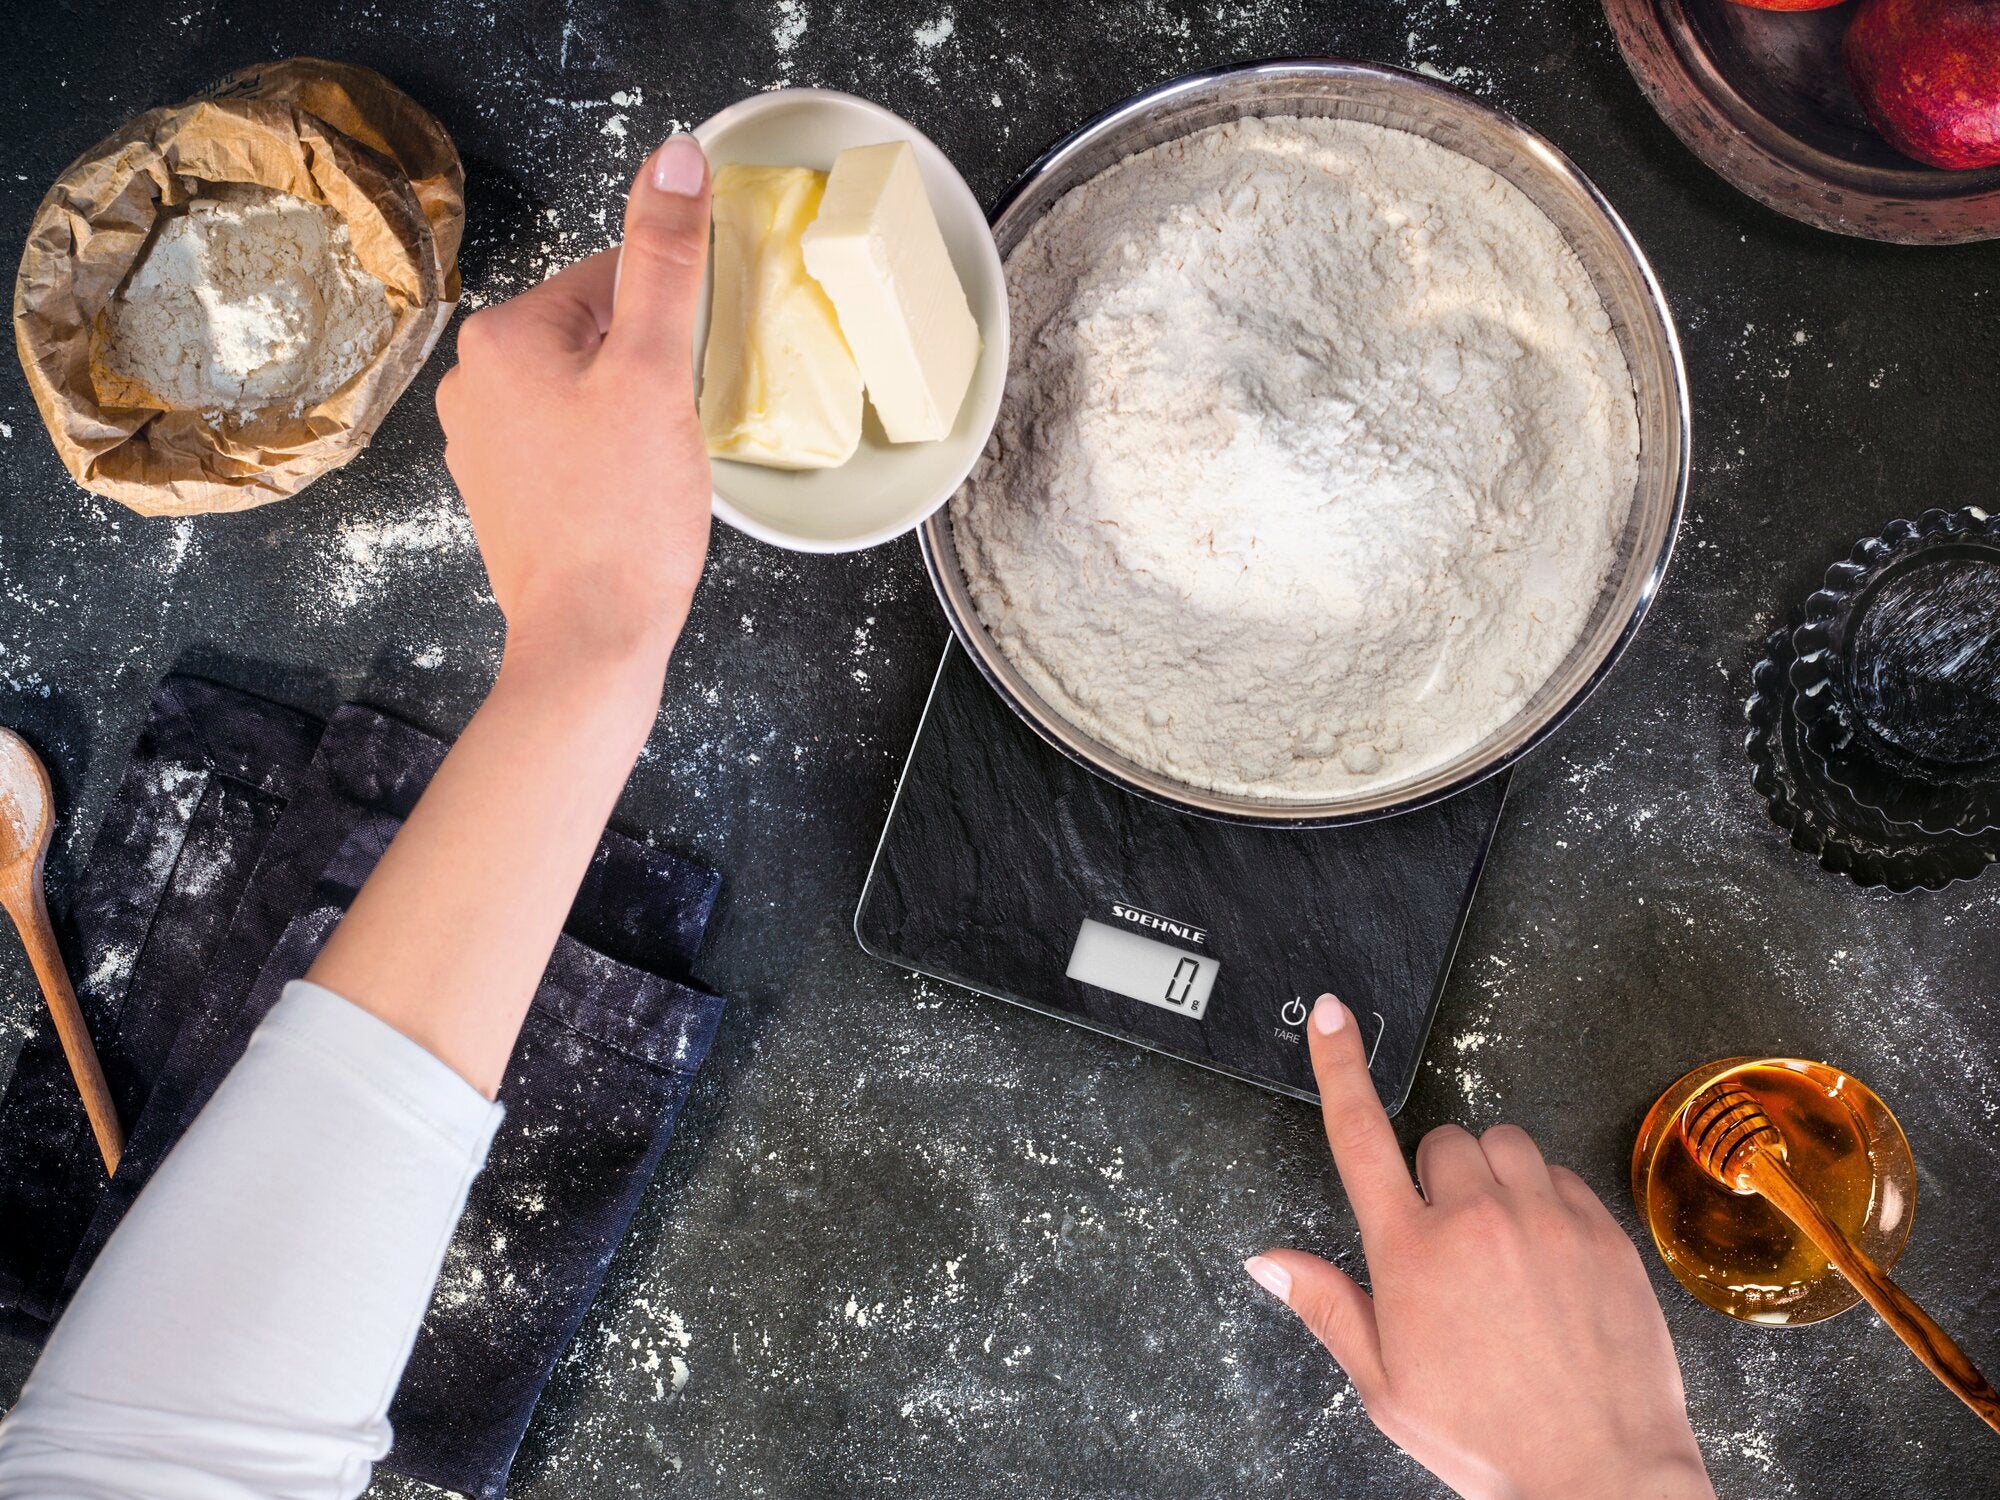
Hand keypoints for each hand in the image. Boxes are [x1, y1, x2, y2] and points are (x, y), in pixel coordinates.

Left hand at [436, 133, 713, 676]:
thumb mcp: (658, 372)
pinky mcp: (501, 493)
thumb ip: (667, 259)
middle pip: (595, 335)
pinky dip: (604, 461)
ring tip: (647, 473)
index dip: (666, 330)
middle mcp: (473, 381)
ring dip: (629, 417)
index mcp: (502, 336)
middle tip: (667, 437)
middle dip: (645, 374)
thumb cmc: (623, 516)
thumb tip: (676, 155)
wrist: (589, 638)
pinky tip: (625, 501)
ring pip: (584, 392)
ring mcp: (480, 442)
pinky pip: (567, 444)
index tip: (680, 385)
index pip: (610, 280)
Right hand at [1246, 996, 1713, 1499]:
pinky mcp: (1600, 1228)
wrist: (1600, 1473)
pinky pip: (1560, 1174)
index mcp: (1411, 1254)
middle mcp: (1476, 1220)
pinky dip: (1546, 1201)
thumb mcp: (1386, 1385)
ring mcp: (1544, 1218)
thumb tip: (1269, 1262)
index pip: (1360, 1135)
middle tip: (1448, 1245)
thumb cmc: (1490, 1438)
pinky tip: (1544, 1259)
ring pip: (1503, 1145)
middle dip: (1435, 1179)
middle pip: (1440, 1141)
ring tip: (1499, 1246)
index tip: (1332, 1017)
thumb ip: (1327, 1306)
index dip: (1338, 1068)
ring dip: (1492, 1179)